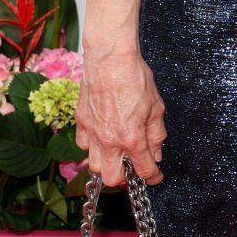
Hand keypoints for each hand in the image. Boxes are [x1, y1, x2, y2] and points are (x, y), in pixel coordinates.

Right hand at [75, 50, 166, 185]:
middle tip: (134, 165)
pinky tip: (102, 136)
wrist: (110, 58)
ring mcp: (91, 132)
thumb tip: (156, 153)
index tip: (156, 175)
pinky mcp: (80, 121)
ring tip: (117, 152)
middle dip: (125, 177)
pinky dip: (92, 146)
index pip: (144, 170)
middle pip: (112, 178)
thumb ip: (156, 135)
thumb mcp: (156, 108)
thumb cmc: (135, 78)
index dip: (153, 176)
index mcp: (131, 138)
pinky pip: (82, 145)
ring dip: (107, 163)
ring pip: (94, 165)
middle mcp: (109, 140)